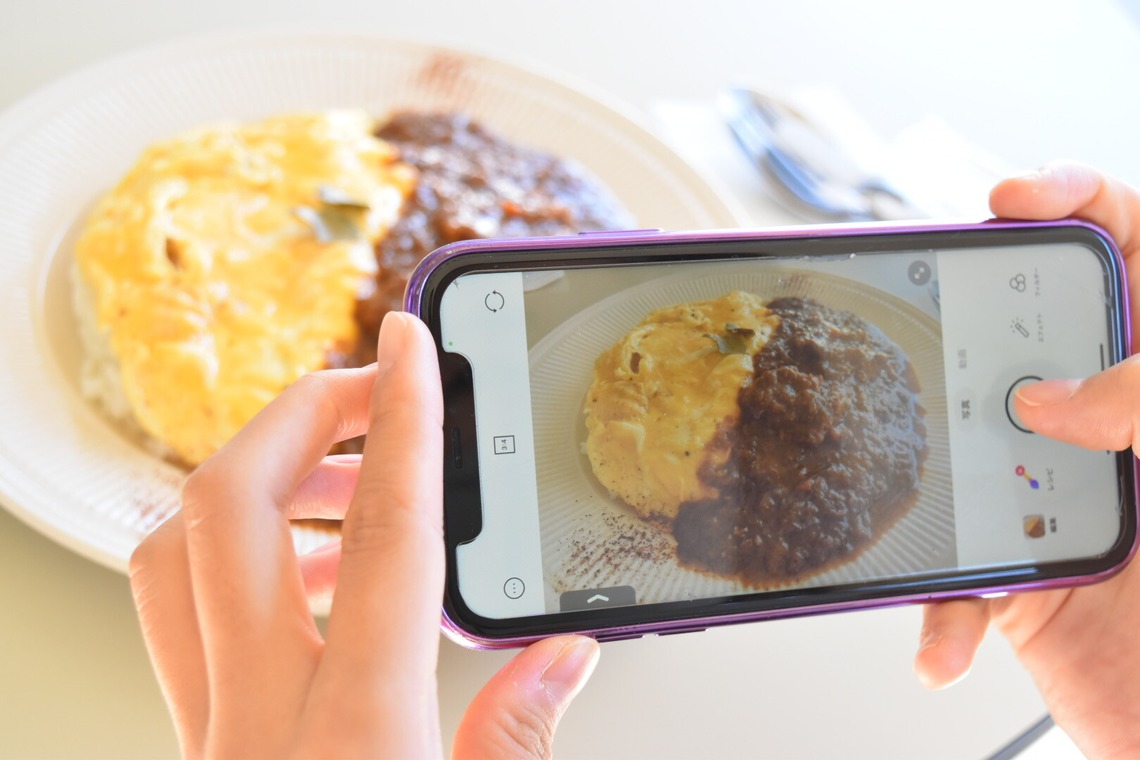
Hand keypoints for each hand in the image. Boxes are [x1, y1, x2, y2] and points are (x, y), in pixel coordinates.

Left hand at [129, 311, 598, 758]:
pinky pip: (181, 615)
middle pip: (230, 511)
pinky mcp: (199, 746)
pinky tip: (314, 575)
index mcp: (354, 736)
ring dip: (259, 485)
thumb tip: (562, 652)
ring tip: (344, 478)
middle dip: (299, 418)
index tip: (410, 347)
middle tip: (367, 388)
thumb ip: (520, 738)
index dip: (404, 423)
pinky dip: (240, 560)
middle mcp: (256, 724)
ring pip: (176, 556)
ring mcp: (209, 734)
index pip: (384, 536)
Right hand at [914, 162, 1139, 757]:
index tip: (1017, 200)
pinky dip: (939, 611)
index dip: (1078, 202)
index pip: (1133, 253)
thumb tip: (1058, 394)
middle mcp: (1111, 428)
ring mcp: (1057, 496)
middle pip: (1022, 333)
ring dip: (932, 474)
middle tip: (943, 323)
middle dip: (973, 323)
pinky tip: (951, 632)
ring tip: (942, 491)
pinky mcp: (1019, 576)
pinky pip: (953, 573)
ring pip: (963, 445)